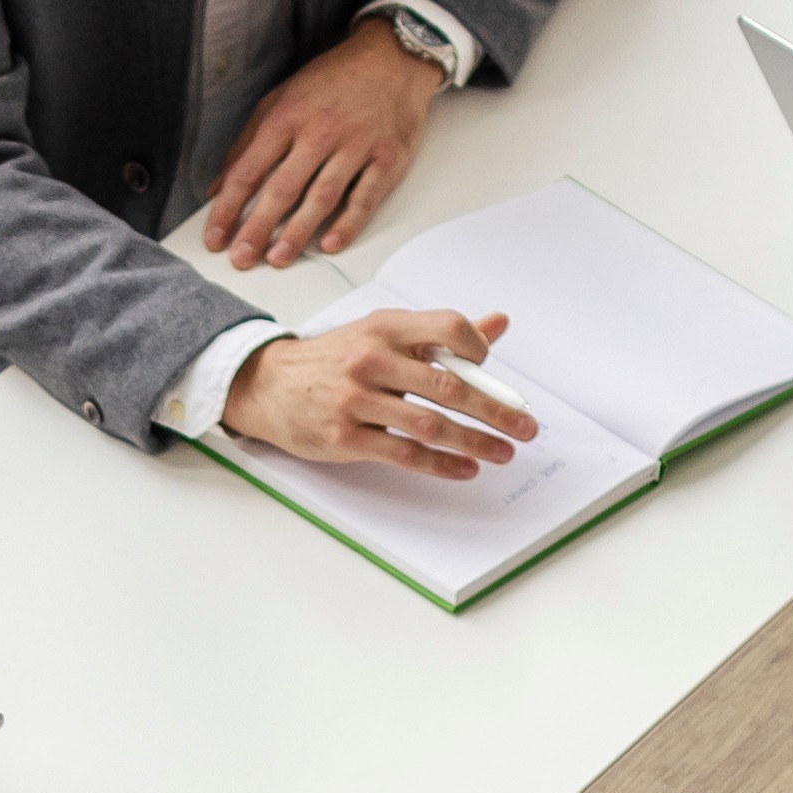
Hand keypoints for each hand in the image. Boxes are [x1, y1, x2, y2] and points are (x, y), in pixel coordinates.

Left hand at [204, 22, 449, 266]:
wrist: (392, 58)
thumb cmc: (332, 82)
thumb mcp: (280, 99)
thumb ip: (247, 143)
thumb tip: (218, 188)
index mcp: (287, 117)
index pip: (249, 169)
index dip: (228, 207)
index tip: (215, 237)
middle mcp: (320, 131)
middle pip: (283, 187)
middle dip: (258, 227)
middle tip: (241, 258)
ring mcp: (356, 145)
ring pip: (322, 196)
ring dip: (298, 231)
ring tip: (278, 258)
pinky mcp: (387, 158)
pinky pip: (365, 196)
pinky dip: (348, 223)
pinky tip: (329, 244)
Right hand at [222, 303, 534, 475]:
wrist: (267, 384)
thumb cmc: (332, 360)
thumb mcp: (382, 334)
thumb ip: (440, 333)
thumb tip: (498, 323)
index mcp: (385, 328)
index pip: (447, 329)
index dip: (478, 350)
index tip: (493, 374)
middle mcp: (371, 359)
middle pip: (448, 386)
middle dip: (495, 410)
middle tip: (525, 427)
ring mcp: (356, 399)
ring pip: (430, 424)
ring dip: (474, 442)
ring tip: (502, 453)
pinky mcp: (345, 437)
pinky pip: (403, 453)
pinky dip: (440, 464)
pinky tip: (464, 469)